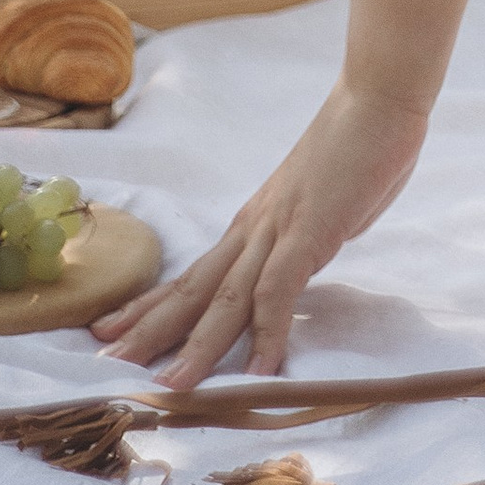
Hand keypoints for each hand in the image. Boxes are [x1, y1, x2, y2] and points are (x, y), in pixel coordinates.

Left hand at [92, 82, 428, 388]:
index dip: (150, 306)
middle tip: (105, 364)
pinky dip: (268, 335)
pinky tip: (258, 372)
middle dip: (148, 331)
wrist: (379, 97)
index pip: (193, 274)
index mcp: (253, 223)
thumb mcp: (321, 205)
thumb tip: (306, 255)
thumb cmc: (359, 145)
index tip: (111, 331)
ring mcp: (278, 230)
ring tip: (172, 387)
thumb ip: (306, 235)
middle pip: (192, 290)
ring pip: (226, 298)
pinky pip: (280, 292)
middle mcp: (253, 228)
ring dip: (198, 346)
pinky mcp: (309, 233)